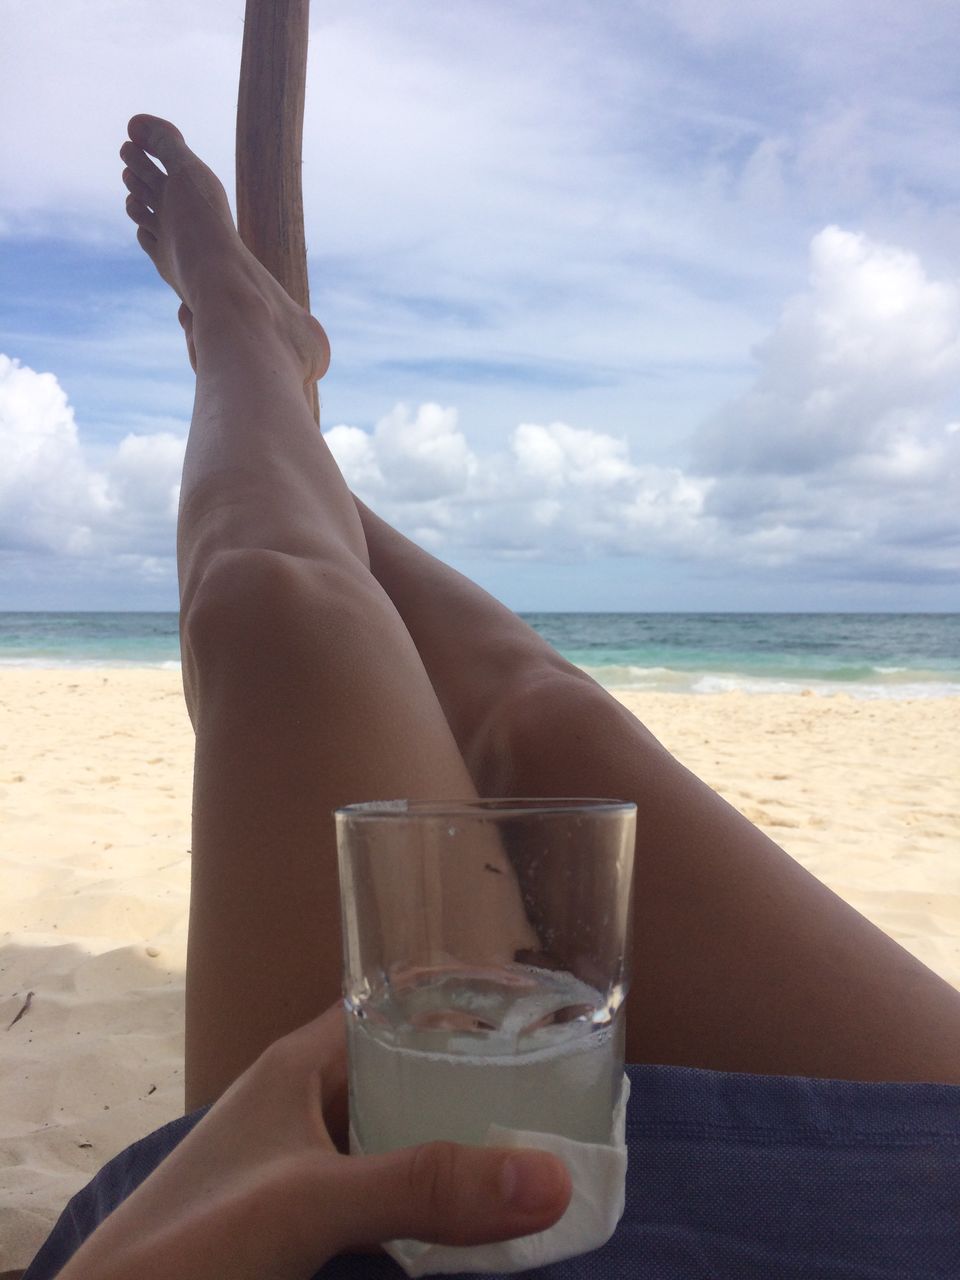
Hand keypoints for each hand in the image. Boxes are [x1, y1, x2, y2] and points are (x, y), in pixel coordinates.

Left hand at [59, 1004, 572, 1279]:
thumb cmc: (195, 1241)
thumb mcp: (312, 1202)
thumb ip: (423, 1188)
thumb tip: (552, 1178)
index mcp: (299, 1065)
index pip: (390, 1003)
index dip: (458, 999)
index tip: (537, 1010)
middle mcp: (304, 1103)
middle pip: (403, 1070)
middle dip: (474, 1077)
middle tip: (561, 1084)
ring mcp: (301, 1164)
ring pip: (396, 1133)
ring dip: (454, 1139)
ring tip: (538, 1140)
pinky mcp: (301, 1219)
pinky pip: (383, 1188)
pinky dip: (429, 1194)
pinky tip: (474, 1212)